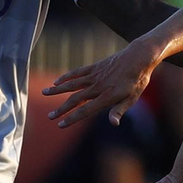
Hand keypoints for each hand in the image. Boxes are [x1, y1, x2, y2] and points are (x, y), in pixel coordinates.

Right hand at [43, 39, 159, 127]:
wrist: (139, 57)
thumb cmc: (138, 80)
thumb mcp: (132, 98)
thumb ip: (120, 110)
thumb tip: (113, 123)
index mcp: (106, 97)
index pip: (84, 111)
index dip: (71, 118)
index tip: (60, 124)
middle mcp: (97, 87)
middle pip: (74, 100)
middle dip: (61, 109)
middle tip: (49, 116)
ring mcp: (94, 76)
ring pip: (72, 84)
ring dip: (57, 90)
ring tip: (44, 93)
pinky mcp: (95, 67)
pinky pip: (77, 72)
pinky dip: (66, 76)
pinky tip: (56, 81)